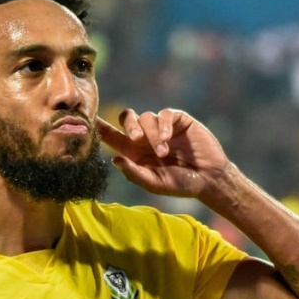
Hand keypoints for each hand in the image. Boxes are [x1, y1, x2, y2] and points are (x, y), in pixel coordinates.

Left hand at [97, 108, 229, 198]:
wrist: (208, 178)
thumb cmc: (180, 184)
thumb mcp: (154, 183)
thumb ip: (135, 173)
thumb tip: (114, 159)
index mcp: (134, 151)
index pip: (112, 135)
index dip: (100, 127)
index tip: (89, 120)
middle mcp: (145, 136)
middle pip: (127, 118)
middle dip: (128, 125)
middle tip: (135, 139)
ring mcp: (162, 126)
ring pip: (146, 117)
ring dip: (153, 135)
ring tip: (164, 152)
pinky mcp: (178, 120)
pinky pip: (165, 115)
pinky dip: (164, 125)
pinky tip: (169, 138)